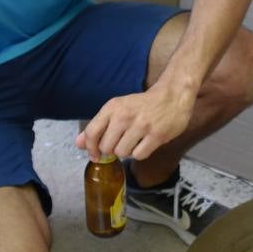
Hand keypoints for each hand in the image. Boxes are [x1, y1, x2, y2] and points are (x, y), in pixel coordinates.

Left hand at [76, 86, 193, 160]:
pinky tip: (144, 143)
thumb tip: (79, 143)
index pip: (92, 132)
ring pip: (121, 153)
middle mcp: (125, 116)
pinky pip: (138, 155)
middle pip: (106, 147)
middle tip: (120, 143)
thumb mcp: (118, 109)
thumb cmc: (142, 104)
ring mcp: (141, 126)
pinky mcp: (156, 136)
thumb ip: (98, 126)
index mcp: (113, 107)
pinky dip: (139, 153)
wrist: (173, 96)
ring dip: (126, 151)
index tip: (95, 155)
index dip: (90, 148)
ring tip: (134, 141)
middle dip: (111, 150)